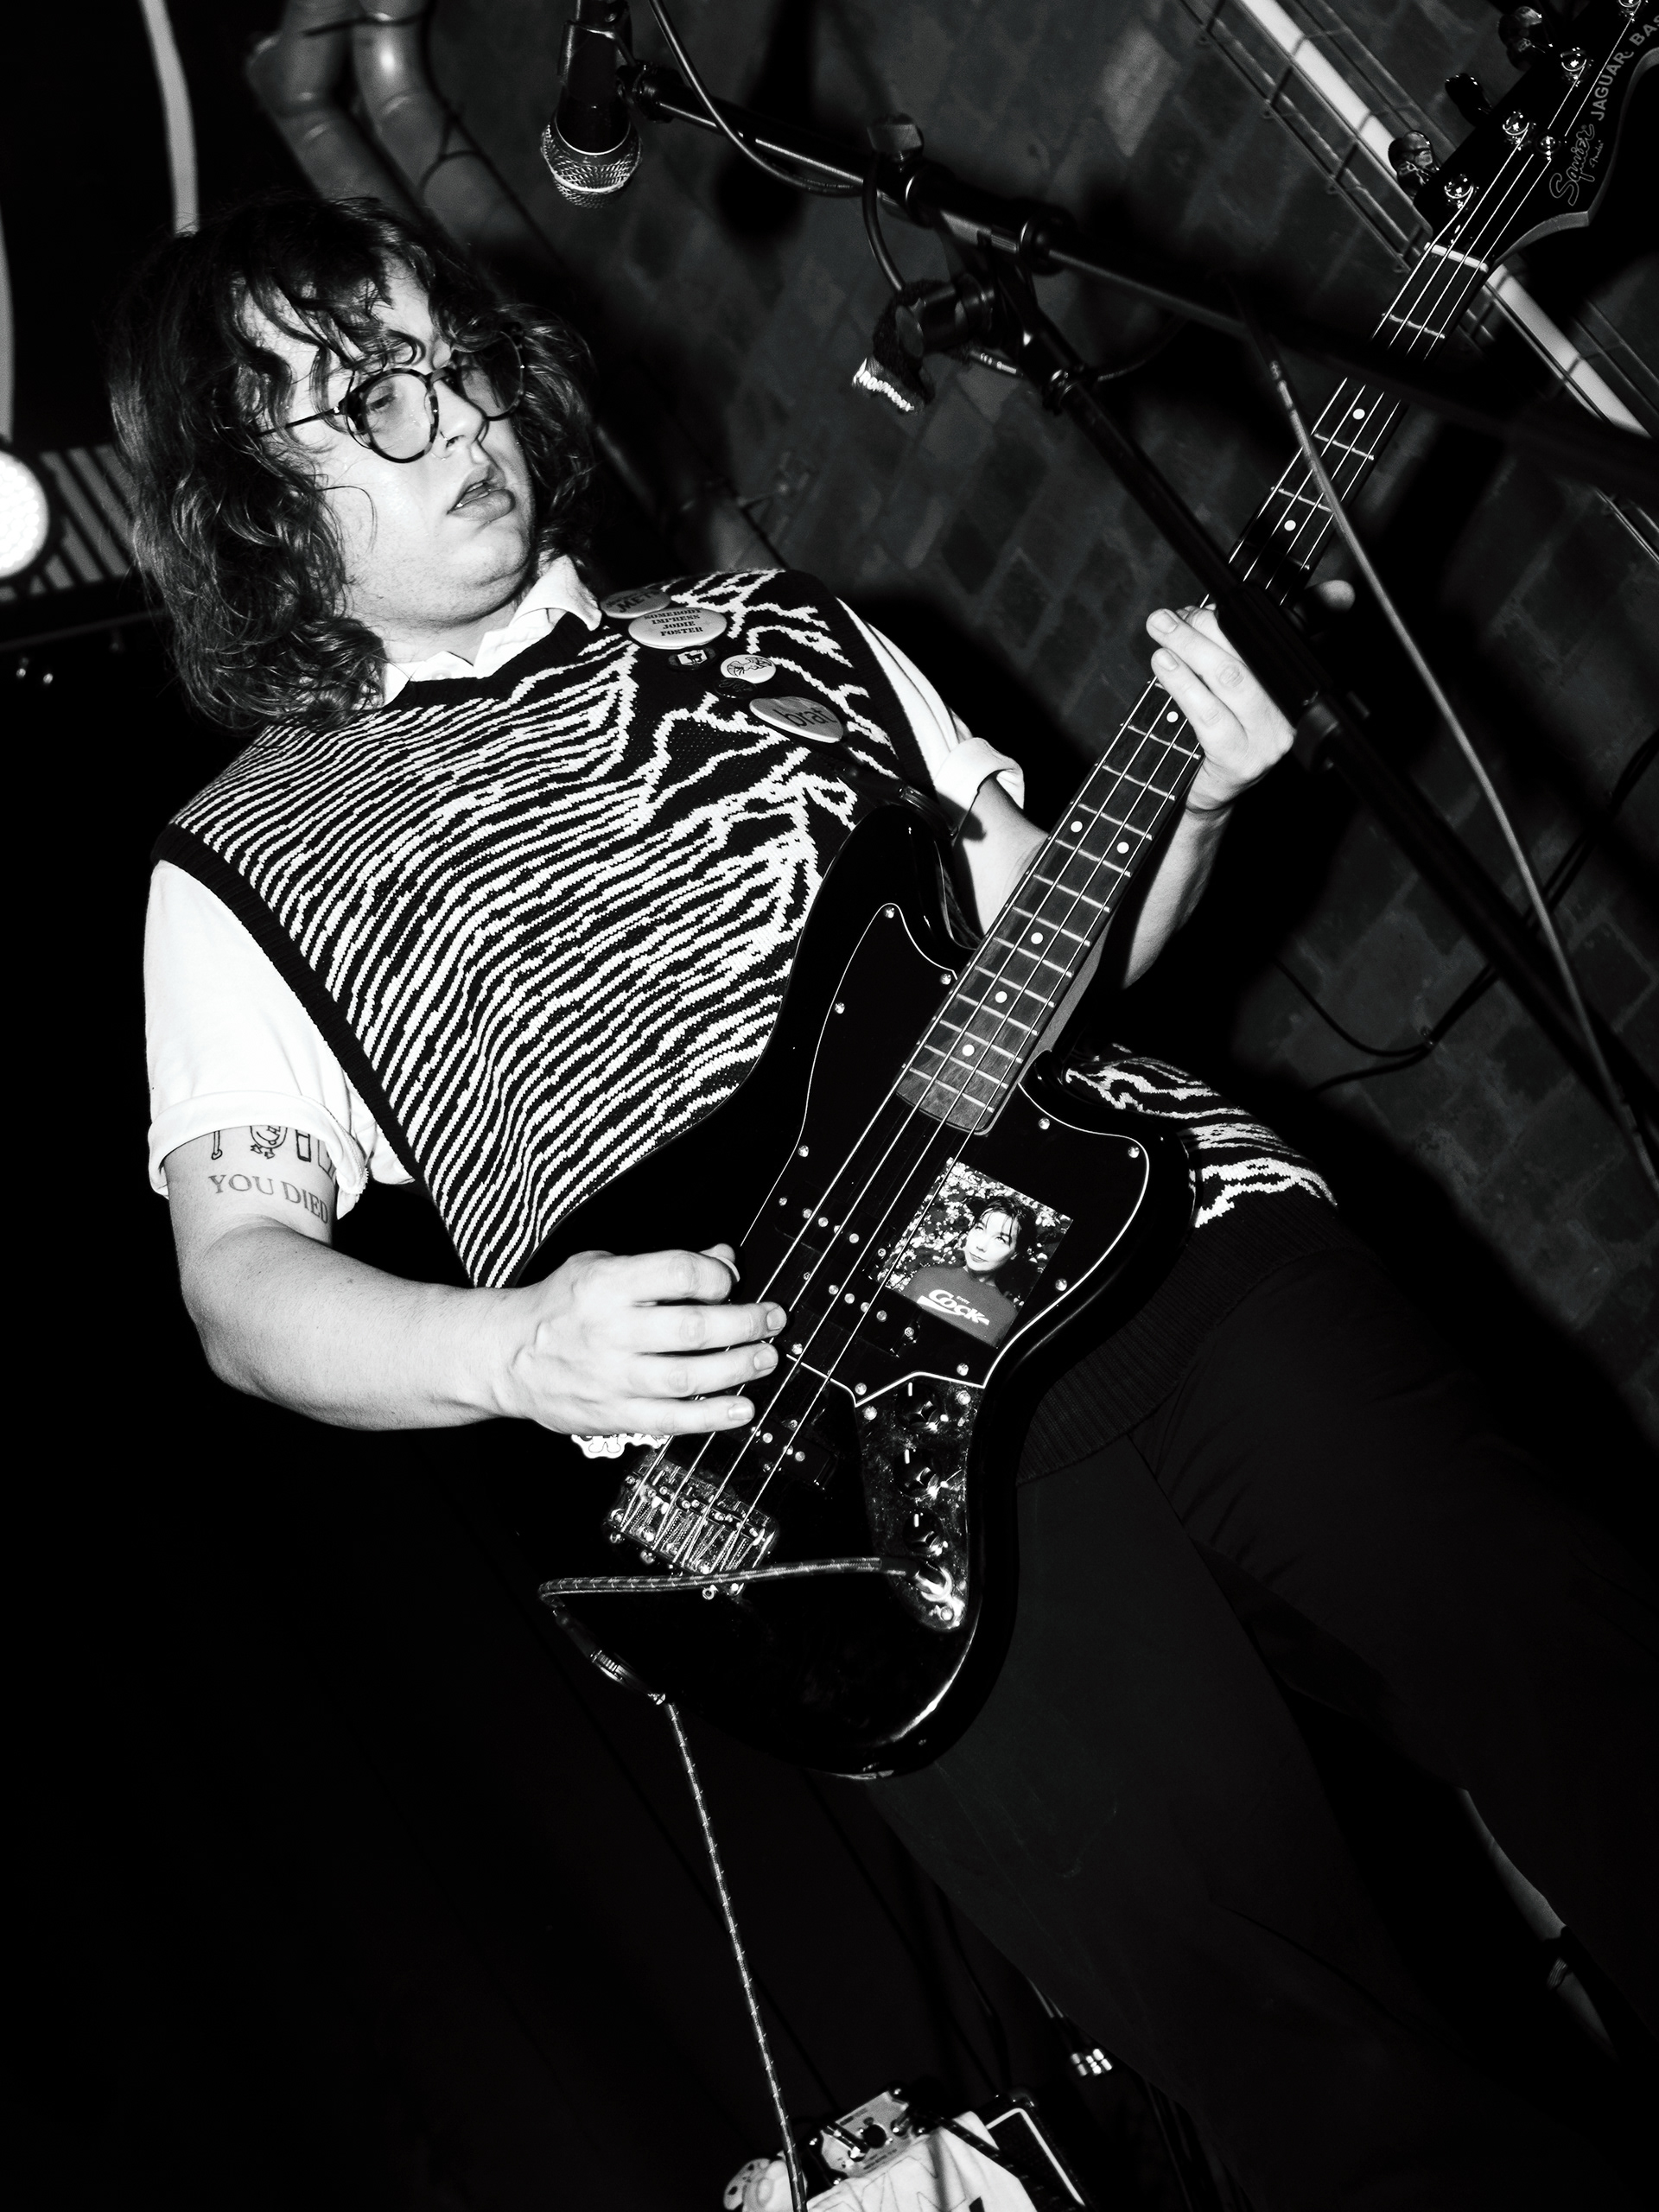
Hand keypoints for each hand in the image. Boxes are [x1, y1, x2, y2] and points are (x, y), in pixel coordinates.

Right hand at [493, 1242, 786, 1436]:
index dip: (717, 1276)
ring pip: (687, 1376)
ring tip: (766, 1358)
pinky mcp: (613, 1415)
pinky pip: (671, 1419)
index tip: (731, 1281)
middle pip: (692, 1327)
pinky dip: (712, 1417)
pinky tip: (742, 1409)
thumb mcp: (602, 1266)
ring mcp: (611, 1377)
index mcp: (606, 1284)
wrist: (505, 1356)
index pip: (678, 1272)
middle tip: (772, 1320)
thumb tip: (724, 1259)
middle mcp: (609, 1330)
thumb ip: (664, 1265)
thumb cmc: (560, 1306)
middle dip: (744, 1323)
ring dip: (737, 1367)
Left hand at [1145, 605, 1293, 814]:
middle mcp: (1290, 710)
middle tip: (1168, 618)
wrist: (1207, 792)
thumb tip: (1195, 608)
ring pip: (1229, 678)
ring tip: (1161, 632)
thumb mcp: (1224, 688)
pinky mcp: (1243, 759)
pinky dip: (1183, 684)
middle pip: (1249, 652)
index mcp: (1293, 683)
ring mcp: (1269, 738)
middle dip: (1204, 626)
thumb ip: (1222, 647)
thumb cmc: (1216, 732)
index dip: (1237, 613)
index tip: (1202, 602)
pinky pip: (1209, 714)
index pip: (1277, 634)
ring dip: (1190, 648)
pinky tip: (1164, 666)